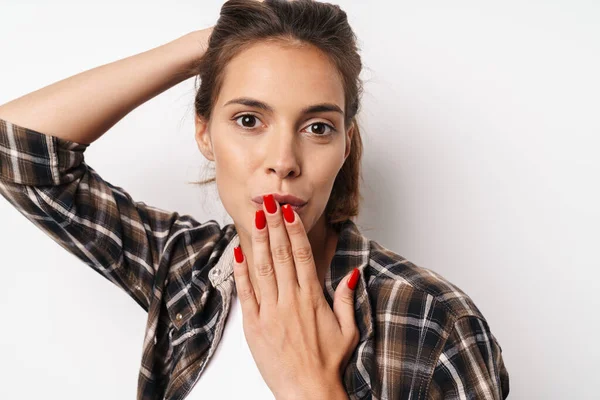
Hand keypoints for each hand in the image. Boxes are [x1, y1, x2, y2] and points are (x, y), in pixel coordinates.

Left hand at [232, 194, 360, 399]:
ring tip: (256, 217)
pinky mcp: (254, 325)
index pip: (303, 255)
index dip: (295, 230)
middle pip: (282, 254)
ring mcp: (271, 311)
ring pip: (263, 267)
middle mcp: (291, 300)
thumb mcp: (347, 329)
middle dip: (275, 225)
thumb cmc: (328, 362)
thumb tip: (353, 272)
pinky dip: (241, 272)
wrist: (308, 391)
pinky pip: (246, 293)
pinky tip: (238, 252)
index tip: (290, 211)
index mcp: (312, 298)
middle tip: (270, 201)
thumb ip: (345, 298)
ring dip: (260, 240)